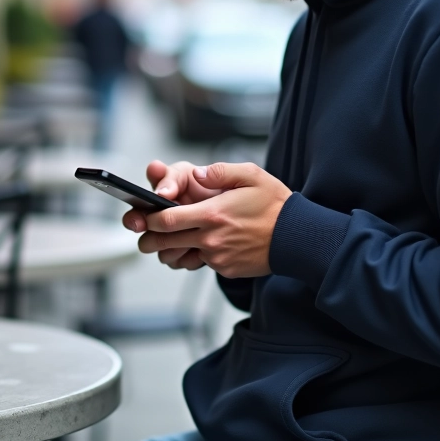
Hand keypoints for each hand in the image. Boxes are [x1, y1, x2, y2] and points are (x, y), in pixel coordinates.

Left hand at [132, 163, 292, 278]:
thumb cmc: (274, 204)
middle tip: (143, 236)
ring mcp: (217, 257)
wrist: (297, 237)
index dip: (149, 219)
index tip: (143, 215)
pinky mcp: (225, 268)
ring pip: (181, 256)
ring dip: (170, 251)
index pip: (166, 220)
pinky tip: (206, 243)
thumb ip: (219, 171)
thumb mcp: (251, 175)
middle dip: (148, 239)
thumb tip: (197, 173)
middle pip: (164, 243)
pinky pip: (202, 263)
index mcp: (212, 214)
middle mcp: (211, 238)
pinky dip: (197, 255)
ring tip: (170, 241)